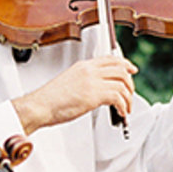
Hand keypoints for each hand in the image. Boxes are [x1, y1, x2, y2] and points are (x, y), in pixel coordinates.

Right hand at [12, 54, 137, 133]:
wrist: (40, 106)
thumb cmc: (51, 99)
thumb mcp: (70, 82)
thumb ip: (85, 81)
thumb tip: (98, 89)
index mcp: (83, 66)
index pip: (110, 59)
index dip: (125, 64)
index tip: (132, 70)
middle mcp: (89, 71)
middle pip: (121, 69)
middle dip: (130, 84)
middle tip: (130, 95)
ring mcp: (91, 82)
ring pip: (122, 84)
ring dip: (128, 98)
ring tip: (126, 108)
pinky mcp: (93, 95)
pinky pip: (118, 97)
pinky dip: (123, 106)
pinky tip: (120, 112)